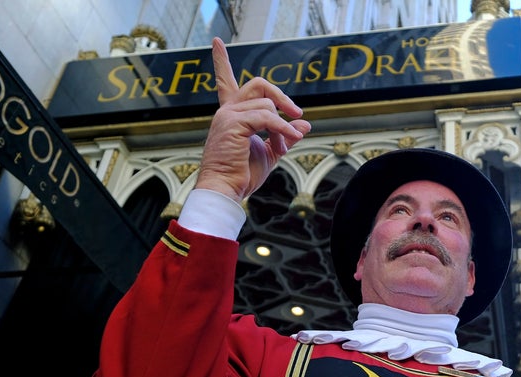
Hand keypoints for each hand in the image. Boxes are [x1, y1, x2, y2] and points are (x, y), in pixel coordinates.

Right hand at [196, 37, 311, 201]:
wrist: (226, 190)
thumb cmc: (242, 174)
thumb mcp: (270, 153)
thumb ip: (285, 135)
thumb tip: (304, 124)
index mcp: (231, 114)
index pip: (225, 82)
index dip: (221, 61)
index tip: (216, 42)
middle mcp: (227, 110)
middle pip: (258, 84)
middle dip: (282, 96)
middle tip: (296, 114)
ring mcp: (228, 115)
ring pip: (267, 104)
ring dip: (283, 126)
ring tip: (283, 146)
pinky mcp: (233, 123)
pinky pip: (267, 118)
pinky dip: (282, 129)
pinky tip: (287, 140)